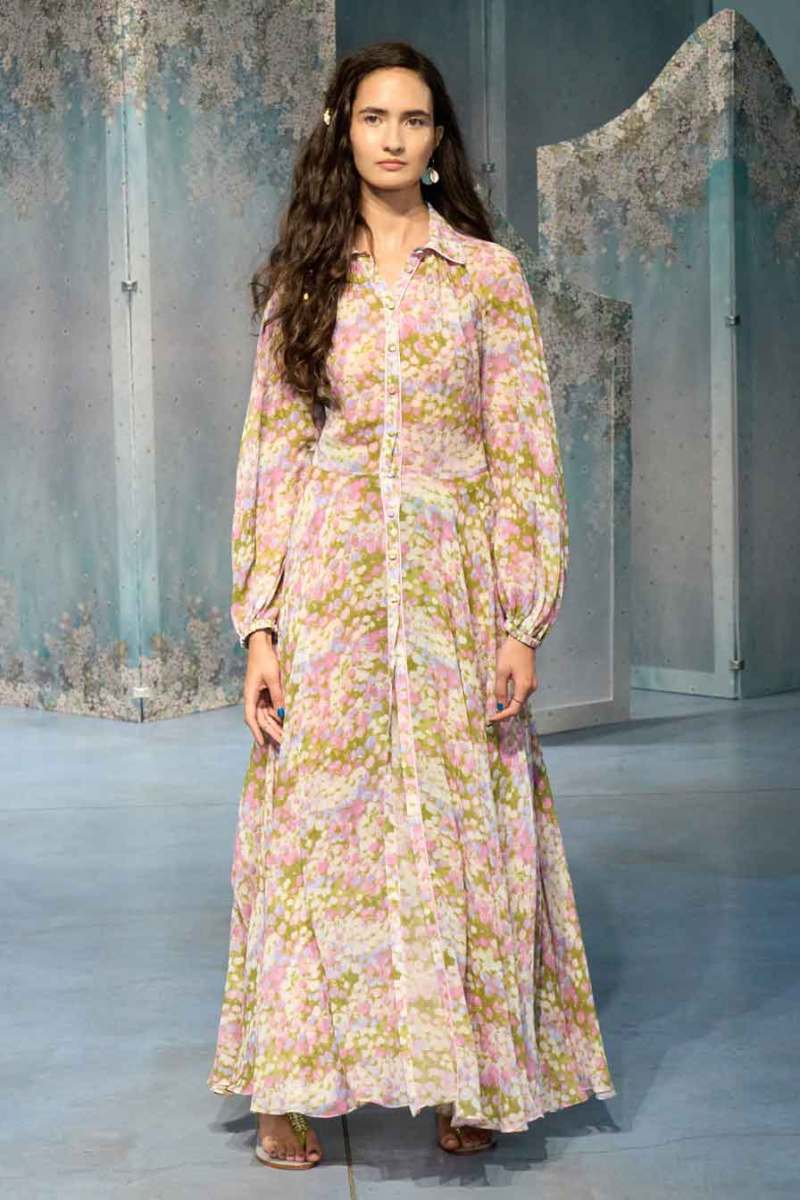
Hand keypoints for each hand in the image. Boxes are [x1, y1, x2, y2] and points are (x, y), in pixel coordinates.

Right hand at [243, 630, 284, 747]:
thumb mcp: (273, 677)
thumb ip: (278, 695)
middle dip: (272, 731)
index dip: (256, 732)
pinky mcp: (265, 692)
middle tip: (284, 742)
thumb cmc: (265, 659)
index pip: (251, 718)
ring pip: (267, 715)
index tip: (263, 743)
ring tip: (287, 735)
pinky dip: (278, 714)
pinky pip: (271, 707)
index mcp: (250, 694)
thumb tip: (282, 712)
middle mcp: (253, 697)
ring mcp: (258, 695)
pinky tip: (287, 721)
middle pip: (261, 719)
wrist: (261, 645)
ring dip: (276, 724)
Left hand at [486, 636, 537, 724]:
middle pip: (518, 706)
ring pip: (519, 701)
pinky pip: (521, 695)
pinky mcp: (530, 680)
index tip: (491, 719)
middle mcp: (531, 689)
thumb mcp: (501, 671)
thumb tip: (499, 705)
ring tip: (495, 709)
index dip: (502, 716)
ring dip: (508, 706)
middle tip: (491, 717)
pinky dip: (512, 699)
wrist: (523, 639)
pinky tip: (504, 699)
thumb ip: (500, 689)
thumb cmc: (511, 653)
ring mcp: (532, 685)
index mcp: (524, 687)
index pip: (514, 709)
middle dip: (505, 713)